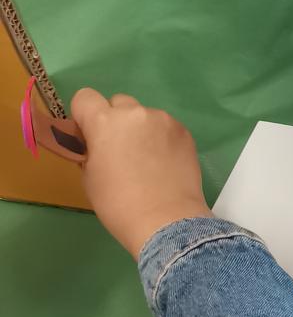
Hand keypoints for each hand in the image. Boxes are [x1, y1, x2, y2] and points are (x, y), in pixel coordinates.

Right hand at [73, 88, 209, 257]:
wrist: (165, 219)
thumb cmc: (118, 203)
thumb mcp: (89, 177)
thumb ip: (90, 150)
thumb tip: (96, 143)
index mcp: (104, 122)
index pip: (85, 97)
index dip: (84, 115)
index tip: (89, 135)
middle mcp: (135, 113)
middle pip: (118, 103)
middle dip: (115, 121)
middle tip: (119, 150)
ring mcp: (163, 119)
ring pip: (144, 116)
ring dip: (141, 130)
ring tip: (147, 161)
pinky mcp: (184, 130)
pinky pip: (165, 127)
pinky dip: (161, 139)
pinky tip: (164, 164)